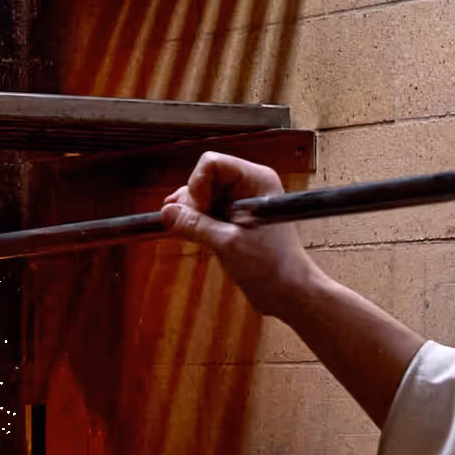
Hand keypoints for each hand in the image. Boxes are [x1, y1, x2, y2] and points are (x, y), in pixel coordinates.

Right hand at [162, 150, 313, 312]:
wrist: (287, 291)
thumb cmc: (272, 266)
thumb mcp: (228, 244)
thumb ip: (195, 225)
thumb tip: (166, 212)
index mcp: (256, 180)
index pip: (212, 164)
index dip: (198, 186)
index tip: (201, 212)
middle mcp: (248, 184)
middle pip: (204, 178)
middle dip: (193, 202)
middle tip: (196, 227)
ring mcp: (240, 200)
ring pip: (201, 195)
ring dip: (193, 214)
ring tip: (199, 235)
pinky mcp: (233, 216)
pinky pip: (206, 209)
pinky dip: (197, 221)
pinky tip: (194, 234)